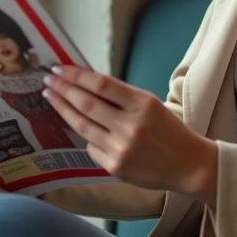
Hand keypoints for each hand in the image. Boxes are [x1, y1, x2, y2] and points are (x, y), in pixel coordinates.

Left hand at [42, 66, 217, 205]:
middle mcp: (131, 125)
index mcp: (142, 103)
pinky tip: (80, 128)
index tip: (59, 69)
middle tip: (48, 81)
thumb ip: (122, 97)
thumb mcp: (151, 105)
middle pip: (87, 104)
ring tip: (51, 98)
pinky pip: (91, 148)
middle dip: (63, 90)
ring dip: (63, 110)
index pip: (101, 85)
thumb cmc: (168, 130)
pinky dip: (86, 137)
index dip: (76, 76)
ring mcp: (121, 148)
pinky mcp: (115, 167)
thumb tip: (86, 84)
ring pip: (83, 126)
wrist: (188, 165)